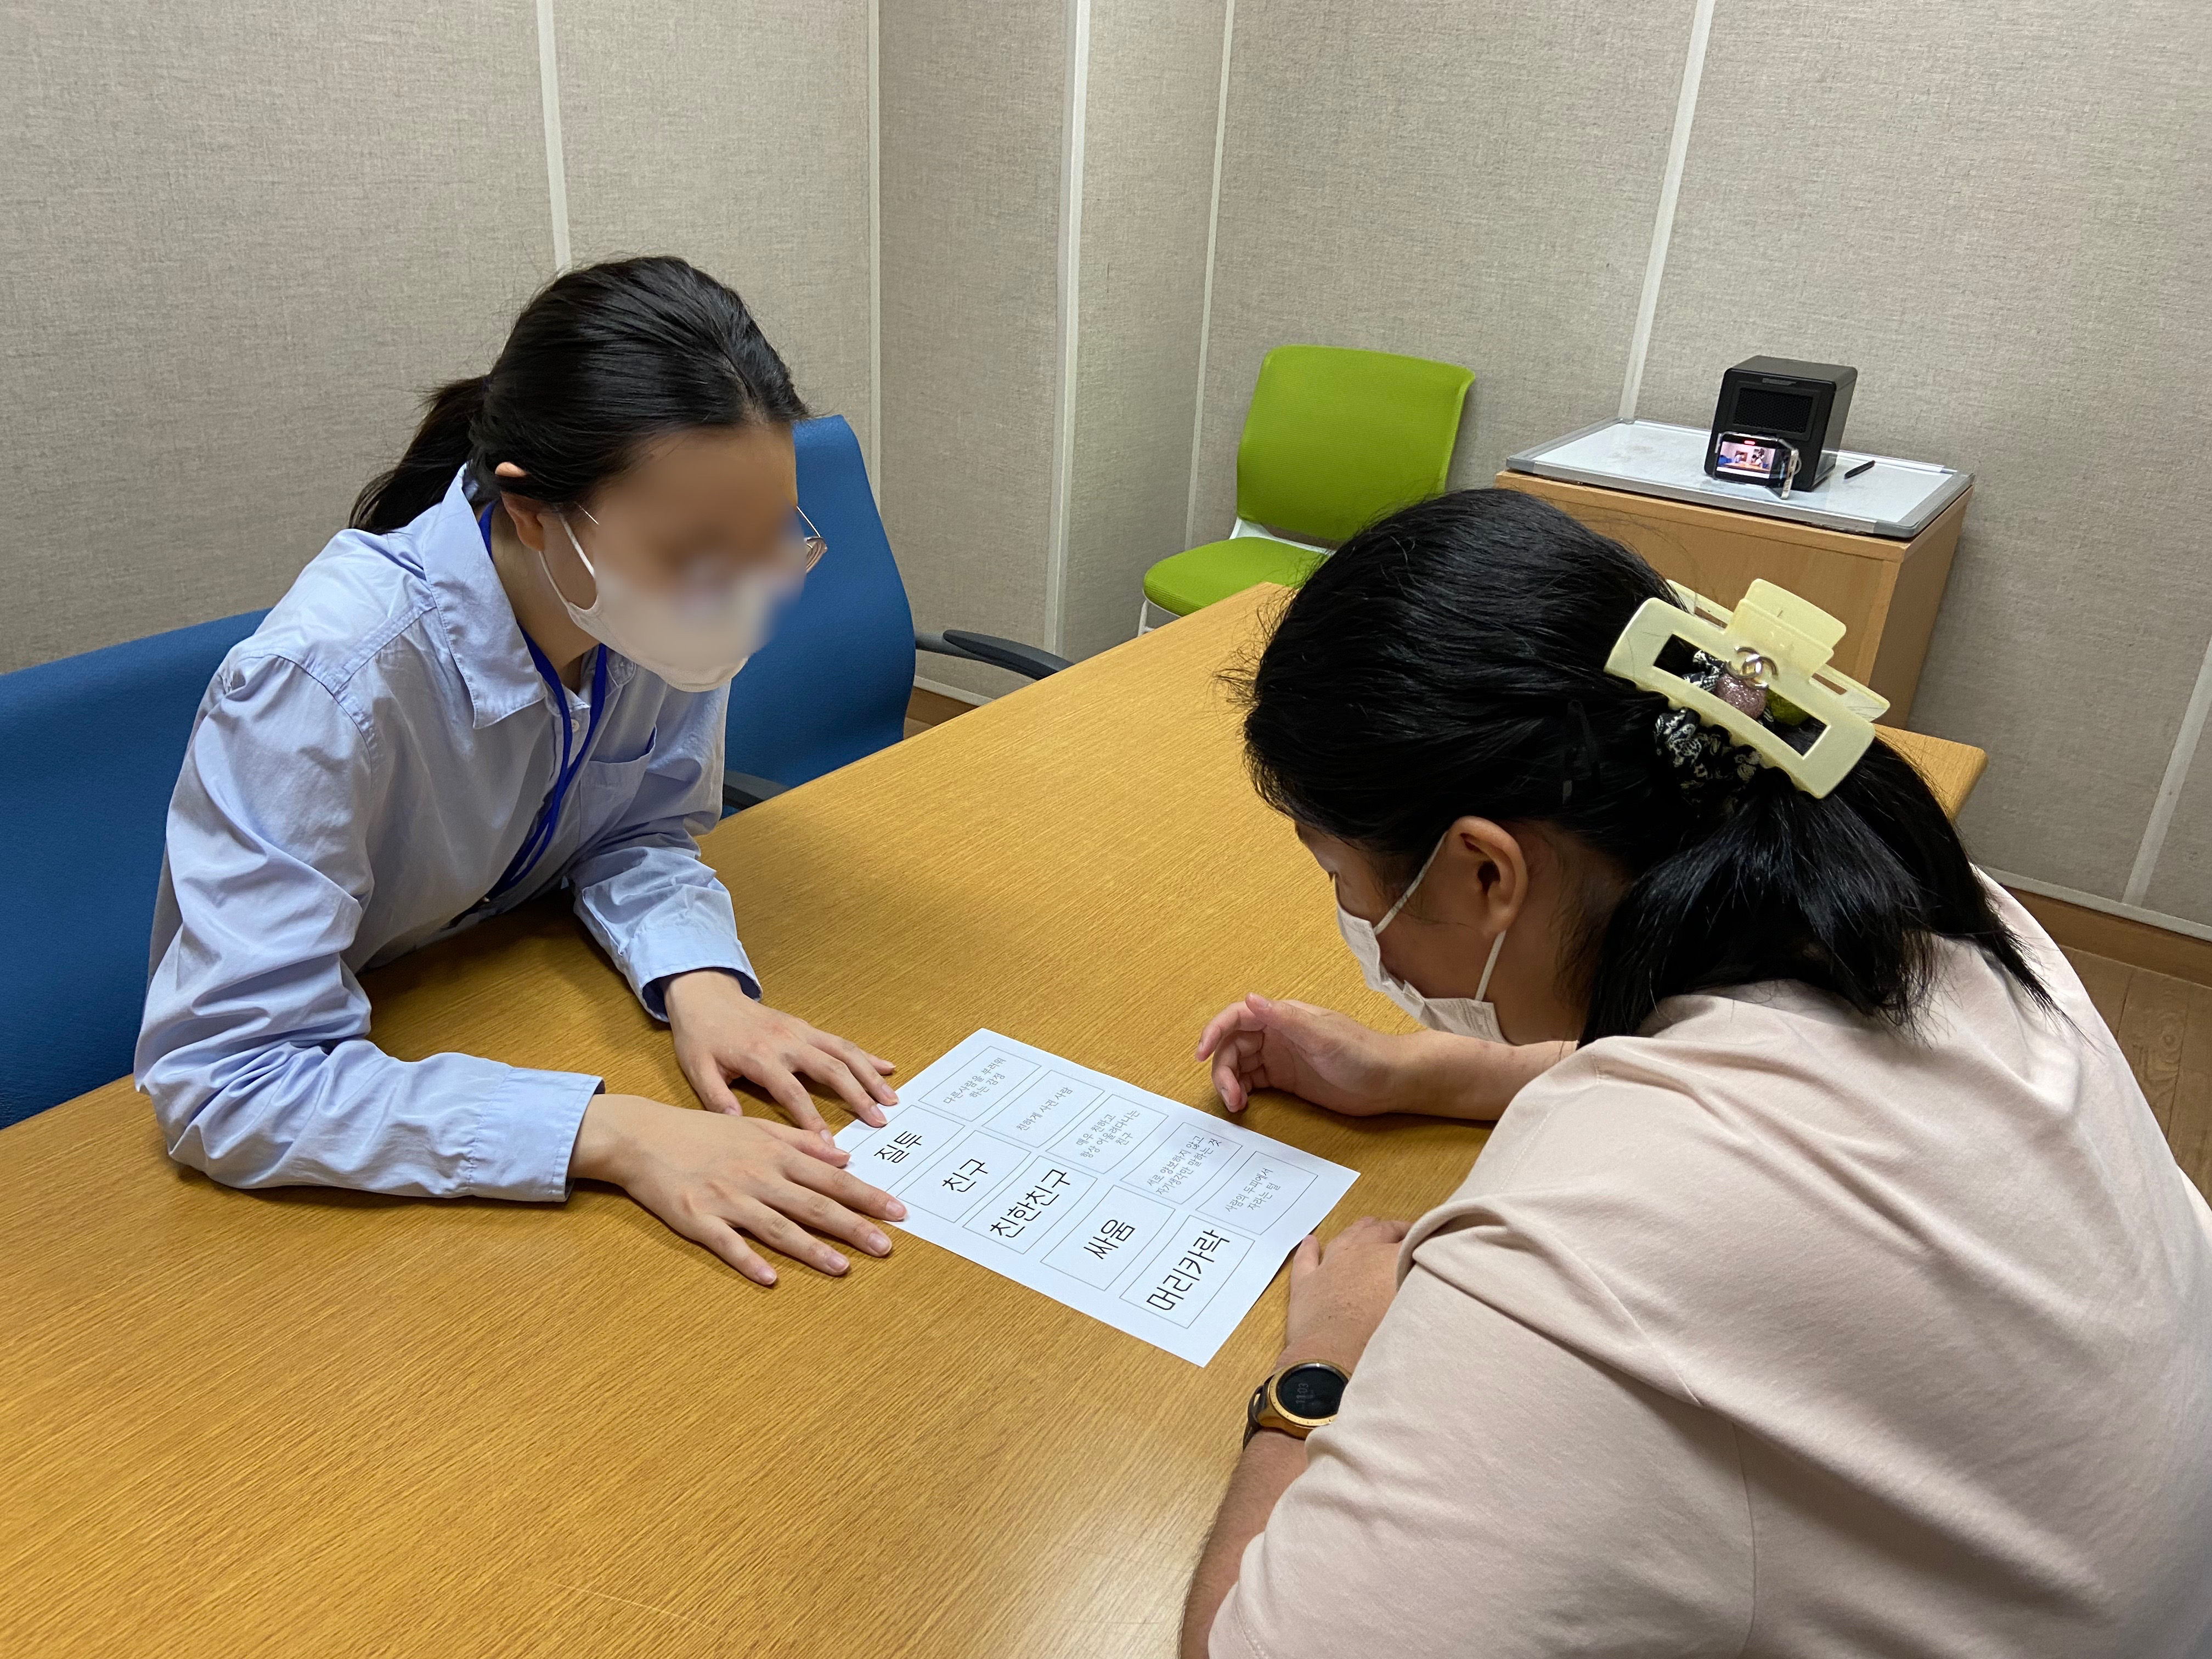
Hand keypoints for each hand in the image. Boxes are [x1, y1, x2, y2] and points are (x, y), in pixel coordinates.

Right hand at [570, 1093, 906, 1283]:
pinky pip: (727, 1244)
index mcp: (774, 1154)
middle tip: (888, 1246)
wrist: (643, 1135)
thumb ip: (800, 1142)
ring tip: (843, 1268)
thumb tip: (843, 1156)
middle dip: (854, 1226)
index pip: (831, 1179)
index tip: (898, 1211)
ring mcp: (728, 1200)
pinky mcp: (697, 1219)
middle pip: (814, 1205)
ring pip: (778, 1227)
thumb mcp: (756, 1128)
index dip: (866, 1196)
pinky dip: (748, 1260)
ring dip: (812, 1249)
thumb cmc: (701, 1132)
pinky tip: (770, 1279)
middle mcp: (758, 1176)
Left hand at [663, 969, 896, 1134]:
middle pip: (831, 1069)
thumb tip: (736, 1124)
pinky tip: (887, 1068)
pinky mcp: (805, 1027)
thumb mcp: (697, 1069)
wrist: (705, 995)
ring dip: (870, 1076)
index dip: (812, 1120)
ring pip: (844, 1052)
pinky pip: (841, 1041)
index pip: (793, 1093)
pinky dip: (866, 1055)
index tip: (830, 1146)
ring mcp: (800, 1031)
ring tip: (891, 1100)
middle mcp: (787, 1042)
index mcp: (760, 1056)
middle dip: (857, 1096)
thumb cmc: (700, 1036)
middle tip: (878, 1121)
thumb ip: (716, 1097)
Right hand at [1196, 993, 1569, 1119]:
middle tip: (1231, 1096)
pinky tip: (1244, 1105)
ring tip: (1237, 1105)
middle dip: (1223, 1068)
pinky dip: (1242, 1091)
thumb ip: (1284, 1019)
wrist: (1392, 1081)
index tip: (1201, 1054)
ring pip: (1239, 1065)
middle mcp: (1278, 1033)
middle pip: (1232, 1045)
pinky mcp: (1286, 1079)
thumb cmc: (1362, 1053)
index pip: (1237, 1017)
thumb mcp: (1322, 1036)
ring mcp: (1281, 1056)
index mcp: (1283, 1016)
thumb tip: (1250, 999)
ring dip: (1231, 1082)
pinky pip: (1253, 1081)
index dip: (1214, 1032)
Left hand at [1274, 1216, 1411, 1372]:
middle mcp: (1358, 1252)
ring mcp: (1328, 1265)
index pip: (1409, 1239)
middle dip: (1392, 1229)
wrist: (1335, 1355)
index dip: (1420, 1238)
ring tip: (1368, 1226)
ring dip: (1357, 1230)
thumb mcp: (1413, 1308)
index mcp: (1388, 1257)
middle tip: (1403, 1233)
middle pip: (1377, 1231)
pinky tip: (1310, 1241)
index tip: (1429, 1242)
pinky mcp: (1305, 1282)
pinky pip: (1306, 1259)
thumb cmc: (1381, 1336)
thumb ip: (1419, 1285)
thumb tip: (1424, 1276)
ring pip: (1345, 1238)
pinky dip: (1309, 1249)